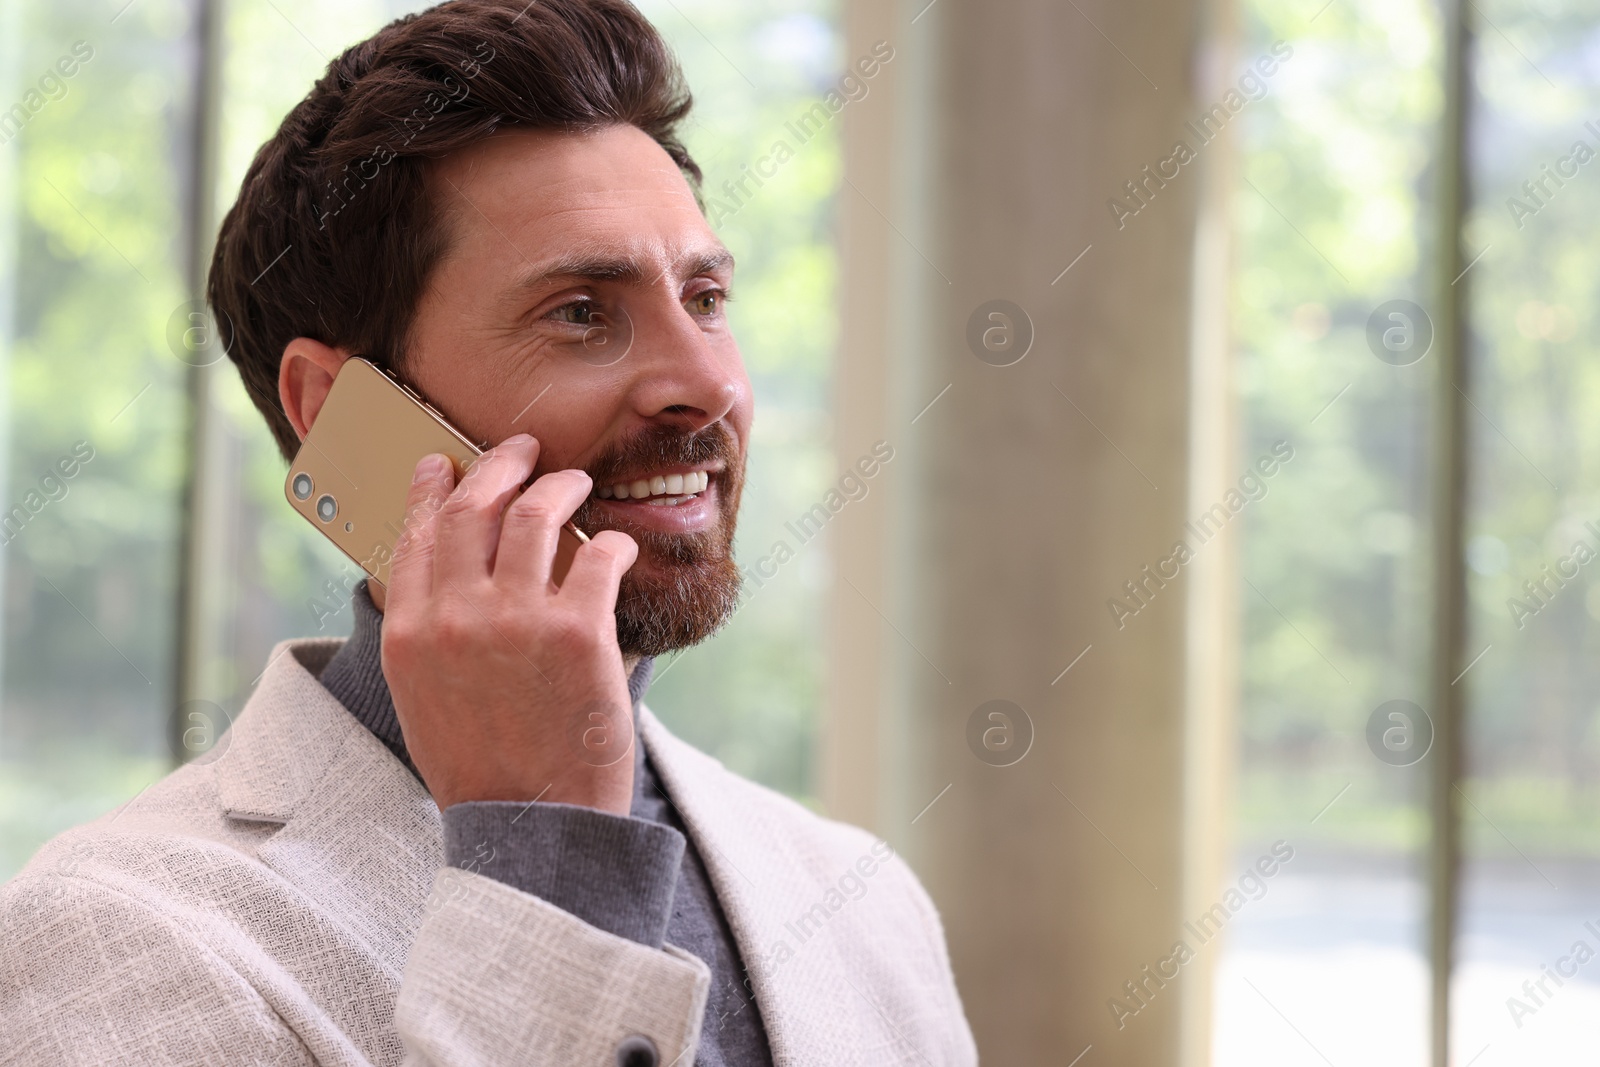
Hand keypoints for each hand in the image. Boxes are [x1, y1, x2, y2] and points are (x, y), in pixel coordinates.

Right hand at [379, 433, 639, 813]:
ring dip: (561, 487)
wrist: (532, 828)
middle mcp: (455, 616)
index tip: (447, 462)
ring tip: (576, 484)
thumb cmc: (483, 769)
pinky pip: (599, 555)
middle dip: (502, 463)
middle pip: (476, 506)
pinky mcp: (578, 631)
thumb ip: (427, 634)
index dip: (435, 487)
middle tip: (524, 449)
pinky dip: (614, 542)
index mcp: (410, 633)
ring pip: (538, 513)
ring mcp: (516, 620)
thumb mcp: (424, 699)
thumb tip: (445, 577)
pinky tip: (620, 546)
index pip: (418, 532)